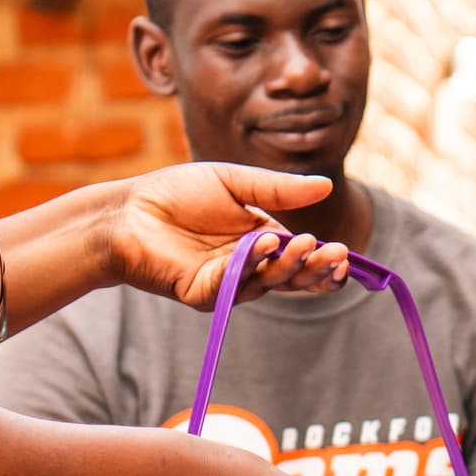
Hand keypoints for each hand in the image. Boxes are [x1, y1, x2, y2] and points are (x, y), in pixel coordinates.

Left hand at [97, 164, 349, 306]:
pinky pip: (238, 283)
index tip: (346, 253)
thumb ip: (278, 189)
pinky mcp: (207, 293)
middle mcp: (249, 266)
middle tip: (338, 254)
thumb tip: (325, 186)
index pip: (301, 257)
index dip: (324, 260)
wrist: (129, 210)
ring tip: (310, 244)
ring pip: (271, 283)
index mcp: (260, 240)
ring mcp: (229, 283)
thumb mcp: (234, 181)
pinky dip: (255, 264)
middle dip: (318, 268)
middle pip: (293, 276)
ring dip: (293, 266)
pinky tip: (267, 243)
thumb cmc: (176, 194)